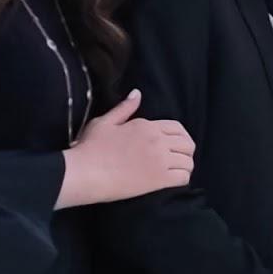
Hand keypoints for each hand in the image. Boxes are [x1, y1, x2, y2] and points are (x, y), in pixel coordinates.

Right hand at [58, 89, 194, 207]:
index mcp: (147, 126)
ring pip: (188, 161)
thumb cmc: (90, 147)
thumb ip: (125, 108)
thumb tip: (137, 93)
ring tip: (177, 170)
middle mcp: (157, 141)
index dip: (180, 136)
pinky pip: (183, 177)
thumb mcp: (104, 122)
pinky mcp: (159, 179)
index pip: (177, 128)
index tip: (174, 145)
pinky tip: (174, 180)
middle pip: (187, 144)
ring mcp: (160, 160)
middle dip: (185, 151)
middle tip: (177, 159)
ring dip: (185, 165)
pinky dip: (182, 178)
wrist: (84, 172)